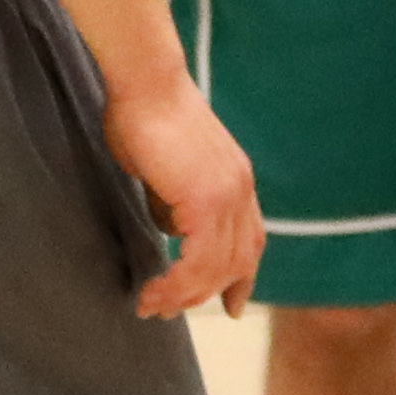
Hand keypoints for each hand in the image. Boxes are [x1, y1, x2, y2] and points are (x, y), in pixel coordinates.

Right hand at [103, 70, 262, 320]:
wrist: (146, 84)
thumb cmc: (144, 119)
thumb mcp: (166, 172)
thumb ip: (176, 202)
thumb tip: (173, 229)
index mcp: (237, 181)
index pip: (251, 240)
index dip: (242, 276)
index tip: (232, 306)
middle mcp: (241, 191)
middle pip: (236, 262)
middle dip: (203, 295)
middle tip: (165, 310)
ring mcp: (228, 195)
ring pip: (216, 268)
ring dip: (182, 295)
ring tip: (151, 305)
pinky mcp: (206, 200)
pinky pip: (198, 260)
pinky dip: (176, 283)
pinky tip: (153, 291)